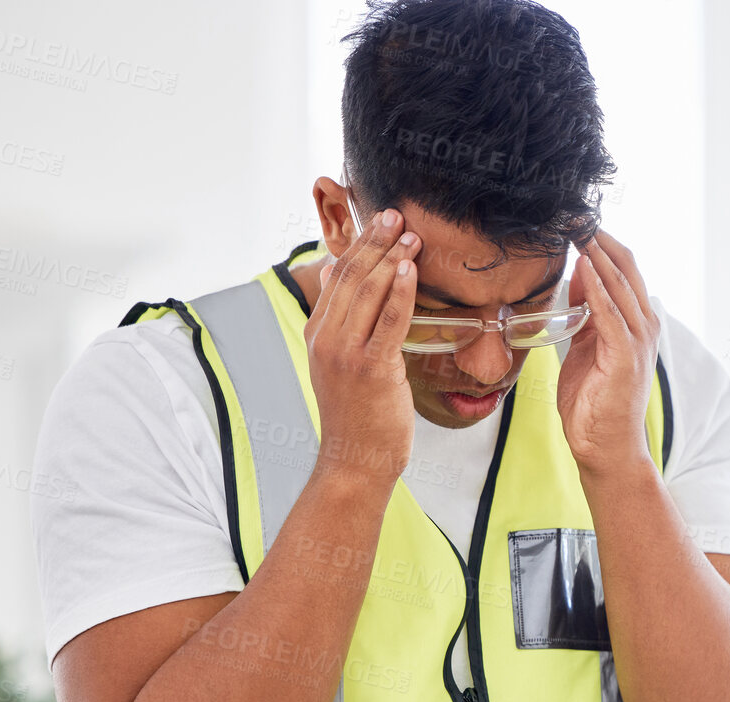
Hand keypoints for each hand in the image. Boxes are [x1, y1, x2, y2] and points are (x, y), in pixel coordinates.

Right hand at [303, 208, 421, 485]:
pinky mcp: (371, 368)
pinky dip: (400, 291)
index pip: (337, 278)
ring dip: (391, 259)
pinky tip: (411, 269)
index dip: (359, 246)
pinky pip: (388, 321)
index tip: (380, 222)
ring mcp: (346, 353)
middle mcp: (327, 338)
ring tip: (411, 235)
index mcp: (318, 333)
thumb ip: (338, 317)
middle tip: (396, 214)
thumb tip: (335, 272)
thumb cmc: (357, 413)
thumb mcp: (337, 359)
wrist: (356, 458)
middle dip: (375, 242)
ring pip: (368, 293)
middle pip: (351, 277)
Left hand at [557, 228, 659, 475]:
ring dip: (600, 255)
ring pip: (622, 286)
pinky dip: (599, 289)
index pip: (625, 270)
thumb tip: (579, 276)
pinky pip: (610, 315)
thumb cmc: (594, 404)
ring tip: (579, 228)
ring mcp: (638, 342)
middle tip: (576, 212)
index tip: (578, 219)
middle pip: (628, 269)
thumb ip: (585, 313)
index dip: (602, 242)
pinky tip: (586, 267)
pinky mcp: (624, 358)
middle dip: (601, 239)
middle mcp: (644, 328)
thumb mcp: (585, 347)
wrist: (604, 448)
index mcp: (636, 324)